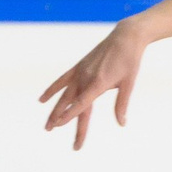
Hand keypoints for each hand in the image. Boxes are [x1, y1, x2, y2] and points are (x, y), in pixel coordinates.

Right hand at [38, 22, 144, 149]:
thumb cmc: (129, 61)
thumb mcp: (129, 83)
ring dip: (55, 110)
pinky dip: (52, 90)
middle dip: (62, 120)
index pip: (82, 103)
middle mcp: (86, 77)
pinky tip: (42, 100)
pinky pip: (62, 81)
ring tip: (48, 126)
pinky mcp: (78, 67)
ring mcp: (80, 72)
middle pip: (71, 103)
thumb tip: (122, 124)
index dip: (70, 114)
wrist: (124, 38)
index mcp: (99, 82)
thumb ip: (121, 104)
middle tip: (53, 133)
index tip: (59, 125)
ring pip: (64, 95)